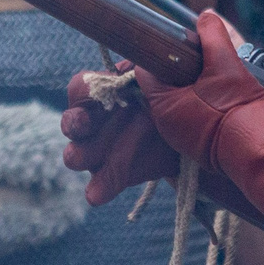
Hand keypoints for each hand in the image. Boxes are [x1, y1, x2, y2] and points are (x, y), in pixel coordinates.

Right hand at [62, 65, 179, 204]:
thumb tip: (145, 69)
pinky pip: (99, 184)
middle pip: (71, 122)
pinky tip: (97, 194)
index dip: (86, 92)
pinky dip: (98, 188)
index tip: (102, 94)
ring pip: (77, 154)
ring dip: (81, 155)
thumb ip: (153, 74)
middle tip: (82, 126)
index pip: (81, 88)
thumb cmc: (174, 97)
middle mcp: (96, 121)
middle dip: (73, 124)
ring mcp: (101, 150)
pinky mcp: (113, 175)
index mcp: (105, 91)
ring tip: (86, 159)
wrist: (192, 133)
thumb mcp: (167, 79)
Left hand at [133, 14, 263, 163]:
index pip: (147, 71)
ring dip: (191, 89)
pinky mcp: (198, 146)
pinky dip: (201, 106)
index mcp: (163, 105)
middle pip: (163, 86)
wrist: (261, 146)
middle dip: (178, 71)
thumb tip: (206, 16)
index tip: (178, 45)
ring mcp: (181, 138)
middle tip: (198, 60)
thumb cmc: (238, 107)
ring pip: (178, 102)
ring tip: (210, 77)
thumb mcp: (224, 63)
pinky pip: (192, 118)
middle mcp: (166, 124)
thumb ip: (212, 36)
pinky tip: (218, 98)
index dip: (161, 53)